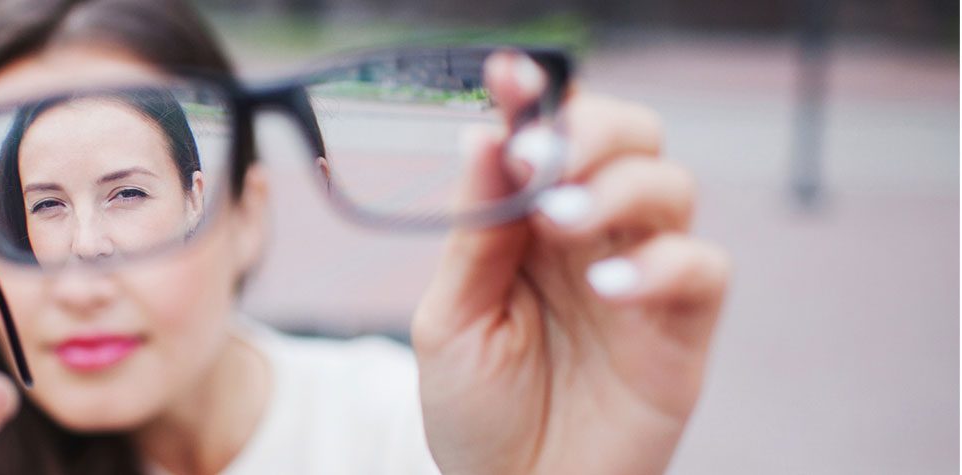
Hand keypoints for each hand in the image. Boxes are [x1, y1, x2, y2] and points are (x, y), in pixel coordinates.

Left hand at [411, 52, 730, 474]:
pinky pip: (702, 269)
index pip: (548, 136)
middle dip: (592, 130)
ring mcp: (642, 276)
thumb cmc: (478, 409)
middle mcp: (592, 236)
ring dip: (619, 188)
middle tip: (542, 158)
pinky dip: (661, 264)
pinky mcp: (682, 328)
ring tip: (561, 222)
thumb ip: (474, 232)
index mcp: (529, 222)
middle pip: (630, 139)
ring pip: (671, 188)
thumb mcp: (453, 318)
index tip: (510, 76)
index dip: (537, 97)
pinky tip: (608, 288)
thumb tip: (482, 136)